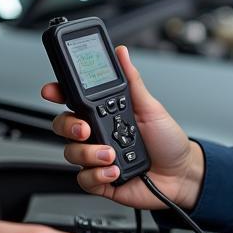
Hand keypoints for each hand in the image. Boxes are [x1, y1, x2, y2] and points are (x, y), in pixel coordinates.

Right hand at [42, 44, 204, 210]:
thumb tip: (121, 53)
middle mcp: (97, 134)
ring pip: (71, 153)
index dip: (57, 93)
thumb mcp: (151, 107)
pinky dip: (97, 175)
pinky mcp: (100, 180)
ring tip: (112, 154)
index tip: (51, 90)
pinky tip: (114, 170)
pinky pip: (84, 178)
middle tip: (85, 129)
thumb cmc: (167, 140)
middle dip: (69, 126)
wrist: (181, 173)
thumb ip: (132, 81)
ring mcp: (96, 157)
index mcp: (105, 113)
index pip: (73, 100)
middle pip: (63, 126)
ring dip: (89, 154)